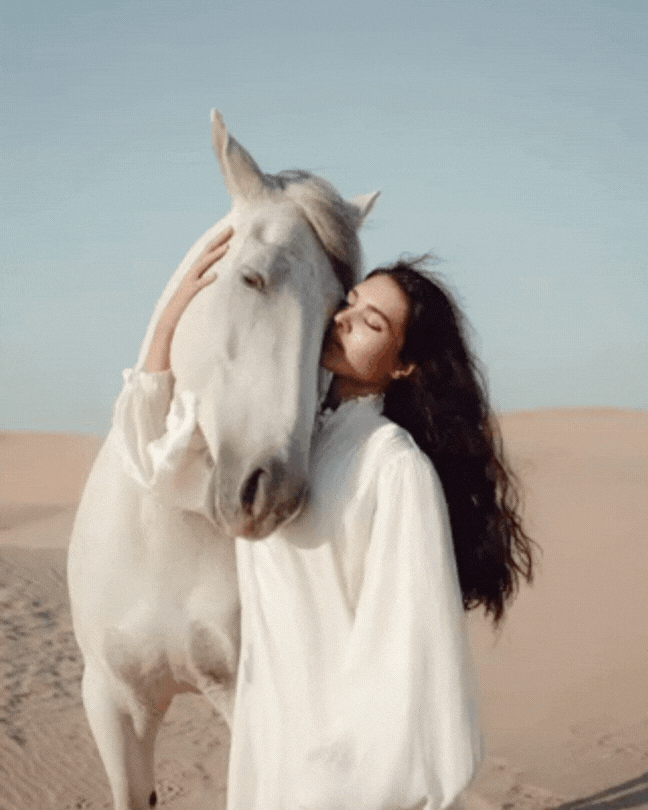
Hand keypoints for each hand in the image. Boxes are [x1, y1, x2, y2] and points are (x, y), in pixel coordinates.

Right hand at [145, 226, 232, 371]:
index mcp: (193, 272)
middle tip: (232, 229)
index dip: (218, 241)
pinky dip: (205, 280)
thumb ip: (203, 280)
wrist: (166, 323)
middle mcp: (190, 274)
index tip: (230, 231)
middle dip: (218, 240)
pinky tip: (215, 275)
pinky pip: (197, 286)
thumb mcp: (195, 290)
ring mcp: (188, 283)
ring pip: (202, 266)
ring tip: (227, 247)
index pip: (207, 253)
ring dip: (214, 256)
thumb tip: (215, 273)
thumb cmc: (183, 308)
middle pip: (205, 253)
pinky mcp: (187, 295)